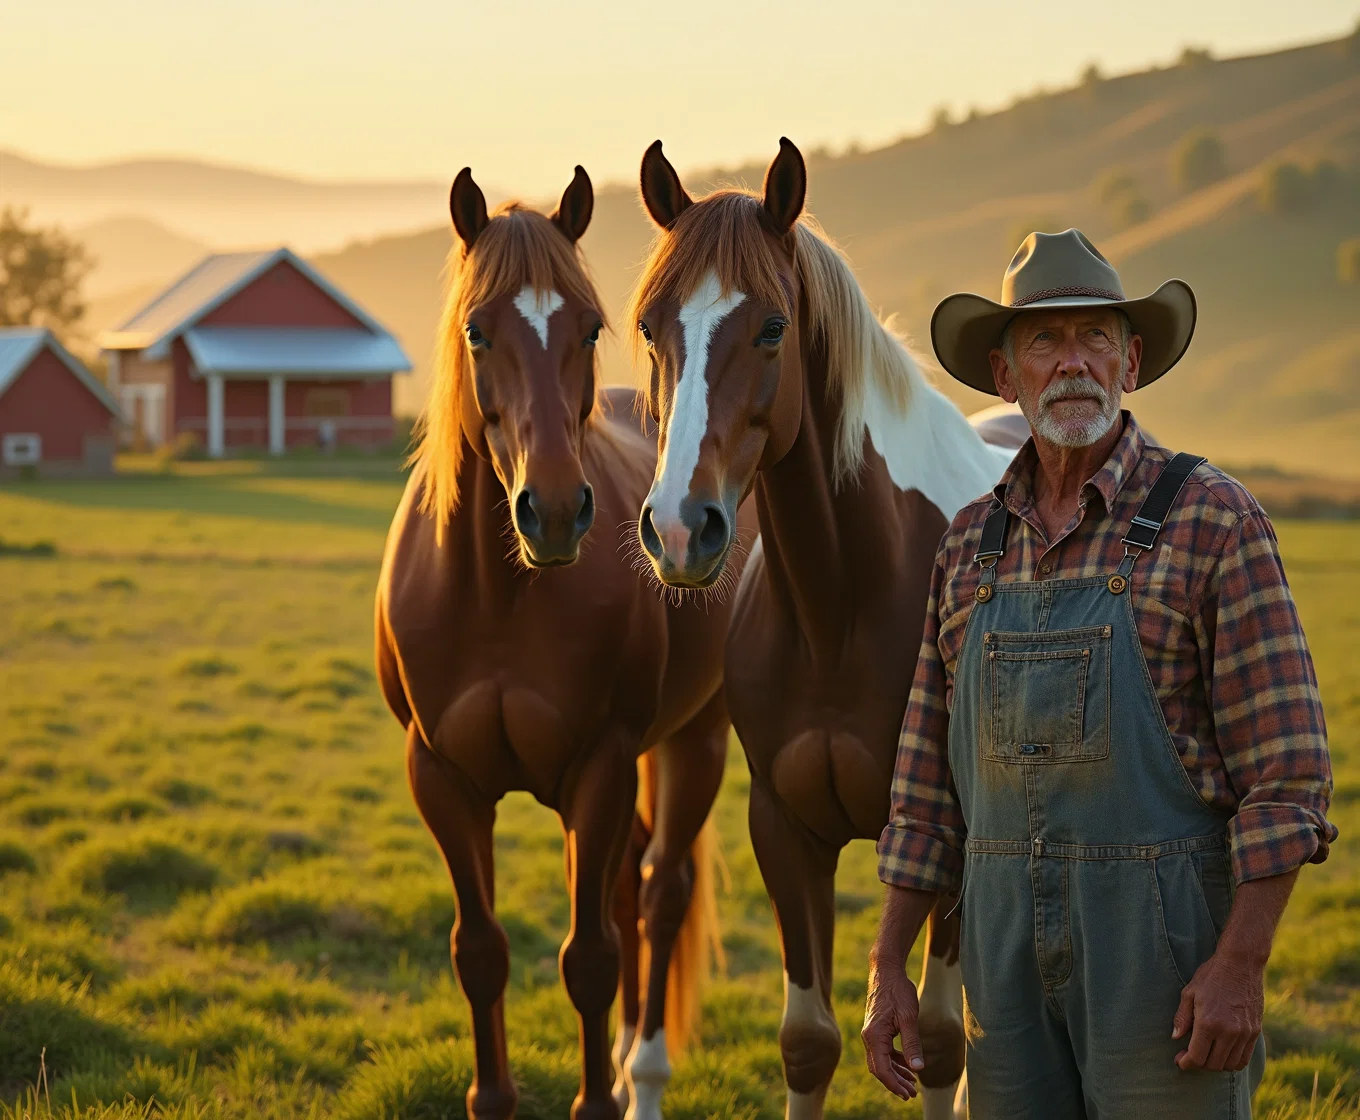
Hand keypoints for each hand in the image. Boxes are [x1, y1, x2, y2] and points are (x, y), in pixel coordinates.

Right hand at [861, 965, 924, 1099]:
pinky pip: (884, 1051)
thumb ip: (912, 1044)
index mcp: (874, 1036)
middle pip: (879, 1068)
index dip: (894, 1084)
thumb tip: (918, 1069)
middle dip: (895, 1083)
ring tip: (913, 1085)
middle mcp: (869, 1037)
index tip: (907, 1094)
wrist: (886, 970)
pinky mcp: (877, 1029)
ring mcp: (872, 1033)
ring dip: (896, 1074)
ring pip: (882, 1061)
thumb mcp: (909, 1018)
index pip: (881, 1069)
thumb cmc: (897, 991)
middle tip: (912, 1094)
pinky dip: (895, 1061)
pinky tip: (908, 1066)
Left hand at [1172, 949, 1262, 1071]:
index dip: (1186, 1063)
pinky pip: (1244, 1058)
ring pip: (1230, 1064)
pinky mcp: (1255, 1032)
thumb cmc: (1211, 975)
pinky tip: (1222, 1052)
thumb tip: (1175, 1037)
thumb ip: (1182, 1018)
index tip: (1180, 1061)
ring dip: (1216, 1064)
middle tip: (1189, 1055)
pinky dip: (1232, 1061)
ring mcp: (1244, 1034)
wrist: (1241, 964)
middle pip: (1213, 1065)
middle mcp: (1228, 1032)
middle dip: (1198, 1063)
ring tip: (1206, 1053)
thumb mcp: (1189, 993)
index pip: (1197, 1057)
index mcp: (1208, 1023)